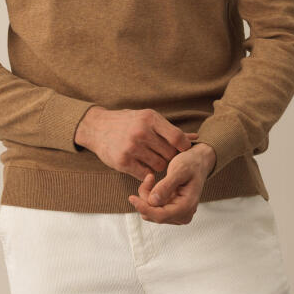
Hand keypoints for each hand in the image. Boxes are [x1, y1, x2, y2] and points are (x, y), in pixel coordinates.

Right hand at [75, 106, 194, 182]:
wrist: (97, 128)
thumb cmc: (129, 123)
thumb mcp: (148, 119)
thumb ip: (171, 131)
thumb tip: (196, 138)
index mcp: (150, 118)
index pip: (177, 137)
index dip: (183, 147)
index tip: (180, 150)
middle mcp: (141, 132)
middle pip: (170, 154)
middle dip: (169, 157)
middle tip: (162, 155)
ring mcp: (131, 148)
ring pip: (159, 166)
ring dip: (158, 165)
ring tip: (151, 158)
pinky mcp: (123, 162)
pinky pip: (146, 174)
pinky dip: (147, 173)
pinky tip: (142, 165)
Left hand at [128, 139, 215, 223]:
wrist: (198, 162)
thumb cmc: (191, 164)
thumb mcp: (179, 170)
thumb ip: (166, 186)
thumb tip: (153, 201)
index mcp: (187, 207)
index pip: (161, 216)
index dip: (144, 208)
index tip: (131, 198)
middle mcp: (183, 215)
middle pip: (154, 215)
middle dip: (145, 198)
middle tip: (149, 177)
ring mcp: (177, 215)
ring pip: (151, 212)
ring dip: (146, 196)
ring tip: (151, 178)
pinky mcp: (171, 211)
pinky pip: (153, 208)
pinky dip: (149, 196)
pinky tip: (153, 182)